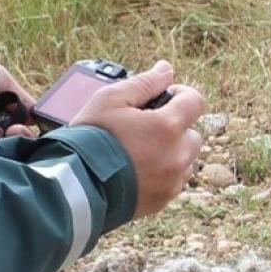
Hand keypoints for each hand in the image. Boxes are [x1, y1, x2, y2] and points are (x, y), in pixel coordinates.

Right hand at [71, 60, 203, 218]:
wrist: (75, 187)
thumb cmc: (90, 139)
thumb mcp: (111, 99)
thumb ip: (144, 83)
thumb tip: (166, 70)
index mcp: (167, 127)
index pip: (195, 101)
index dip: (181, 95)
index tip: (164, 98)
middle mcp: (176, 156)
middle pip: (193, 135)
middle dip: (176, 128)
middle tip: (147, 128)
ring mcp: (171, 182)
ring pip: (185, 161)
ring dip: (172, 153)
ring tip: (141, 151)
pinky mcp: (162, 201)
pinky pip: (173, 183)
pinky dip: (163, 175)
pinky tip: (138, 170)